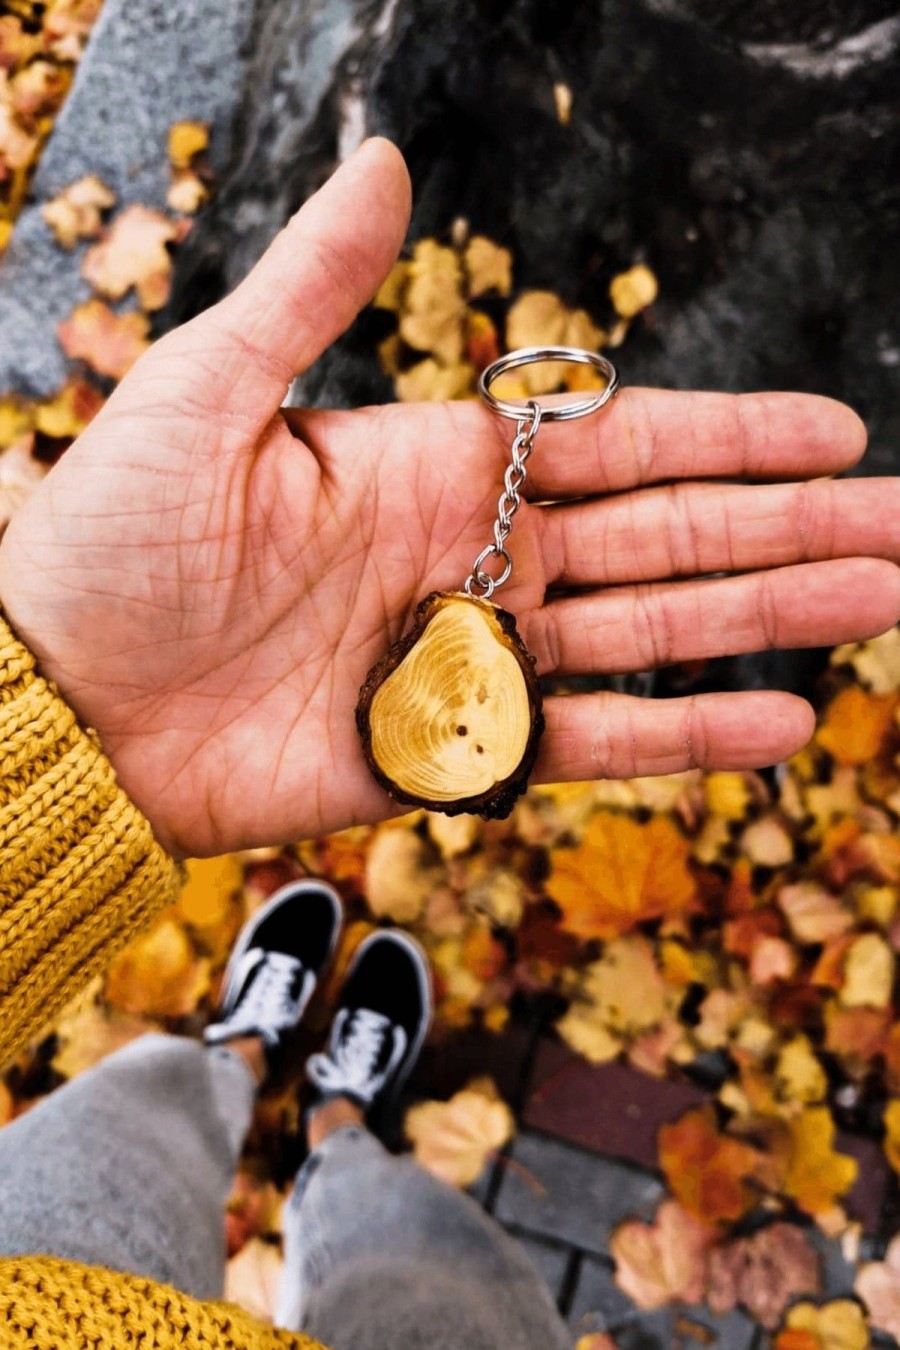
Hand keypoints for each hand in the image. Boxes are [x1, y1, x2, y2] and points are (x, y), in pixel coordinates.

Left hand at [0, 140, 896, 857]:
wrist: (60, 704)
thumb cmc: (108, 545)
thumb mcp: (204, 393)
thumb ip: (310, 293)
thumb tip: (385, 164)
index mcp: (431, 465)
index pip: (616, 443)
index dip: (729, 437)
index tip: (832, 435)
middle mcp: (471, 556)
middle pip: (665, 536)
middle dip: (787, 531)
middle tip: (899, 531)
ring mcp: (469, 656)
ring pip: (650, 634)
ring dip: (765, 621)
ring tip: (878, 610)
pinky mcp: (448, 750)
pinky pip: (587, 743)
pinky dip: (682, 735)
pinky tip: (776, 725)